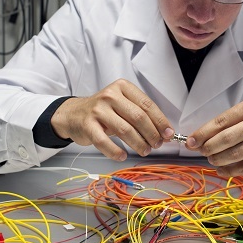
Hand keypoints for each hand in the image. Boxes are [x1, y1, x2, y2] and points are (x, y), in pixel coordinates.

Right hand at [50, 79, 173, 160]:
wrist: (73, 114)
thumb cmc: (104, 110)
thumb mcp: (122, 104)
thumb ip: (141, 114)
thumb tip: (164, 132)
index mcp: (123, 87)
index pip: (147, 104)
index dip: (160, 121)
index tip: (168, 134)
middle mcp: (110, 95)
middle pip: (138, 117)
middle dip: (152, 134)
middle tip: (157, 144)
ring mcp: (97, 109)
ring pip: (125, 130)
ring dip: (138, 144)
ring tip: (145, 150)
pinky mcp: (87, 124)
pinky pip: (105, 142)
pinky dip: (116, 152)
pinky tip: (123, 156)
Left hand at [186, 99, 242, 176]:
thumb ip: (227, 123)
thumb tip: (199, 139)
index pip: (221, 121)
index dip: (203, 133)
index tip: (190, 141)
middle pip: (226, 138)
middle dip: (208, 147)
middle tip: (201, 151)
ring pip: (234, 154)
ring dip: (217, 159)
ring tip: (212, 159)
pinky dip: (229, 170)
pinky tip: (221, 168)